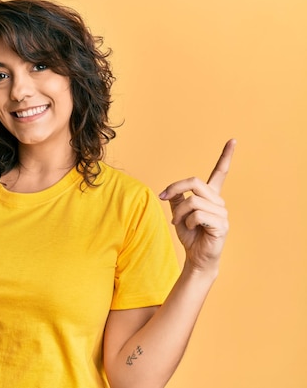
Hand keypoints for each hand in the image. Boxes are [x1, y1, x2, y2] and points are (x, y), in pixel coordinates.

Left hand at [159, 139, 236, 273]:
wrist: (197, 257)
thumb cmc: (190, 235)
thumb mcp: (178, 213)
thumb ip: (176, 198)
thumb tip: (170, 190)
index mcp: (210, 196)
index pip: (219, 173)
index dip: (226, 156)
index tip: (233, 140)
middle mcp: (218, 201)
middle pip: (194, 182)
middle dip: (174, 188)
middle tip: (163, 197)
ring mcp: (222, 213)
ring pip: (192, 201)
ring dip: (179, 213)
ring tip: (179, 223)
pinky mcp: (221, 225)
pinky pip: (197, 216)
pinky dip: (187, 222)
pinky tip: (192, 229)